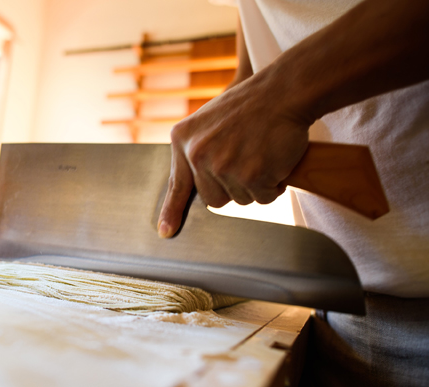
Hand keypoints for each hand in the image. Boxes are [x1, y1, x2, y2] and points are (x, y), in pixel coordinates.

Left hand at [157, 71, 310, 237]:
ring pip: (240, 199)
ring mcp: (224, 166)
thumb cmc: (248, 106)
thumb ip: (195, 150)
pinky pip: (264, 197)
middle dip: (232, 188)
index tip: (166, 232)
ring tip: (261, 153)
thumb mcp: (207, 122)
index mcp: (183, 140)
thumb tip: (192, 185)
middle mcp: (198, 155)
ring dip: (256, 185)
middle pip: (213, 199)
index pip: (177, 185)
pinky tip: (275, 160)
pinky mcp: (252, 175)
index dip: (171, 212)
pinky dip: (275, 185)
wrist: (282, 91)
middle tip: (247, 160)